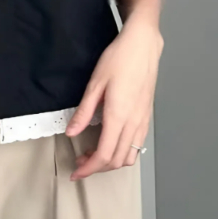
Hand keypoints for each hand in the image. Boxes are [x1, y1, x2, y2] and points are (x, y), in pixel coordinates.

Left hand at [65, 16, 163, 178]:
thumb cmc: (118, 59)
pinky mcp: (146, 116)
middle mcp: (134, 122)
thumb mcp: (95, 84)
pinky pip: (136, 145)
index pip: (104, 154)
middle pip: (116, 160)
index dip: (88, 169)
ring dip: (110, 162)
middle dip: (96, 168)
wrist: (143, 45)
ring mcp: (143, 120)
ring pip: (129, 156)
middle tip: (79, 163)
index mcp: (119, 116)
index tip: (75, 173)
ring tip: (92, 154)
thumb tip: (71, 133)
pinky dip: (122, 153)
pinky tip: (109, 143)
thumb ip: (83, 112)